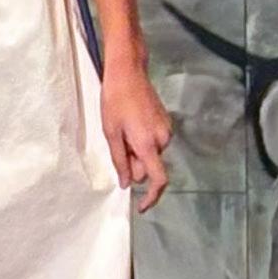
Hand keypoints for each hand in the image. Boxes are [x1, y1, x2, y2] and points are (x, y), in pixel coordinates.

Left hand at [100, 58, 171, 211]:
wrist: (128, 72)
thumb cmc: (115, 101)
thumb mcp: (112, 133)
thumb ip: (120, 161)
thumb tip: (126, 184)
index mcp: (148, 144)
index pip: (158, 179)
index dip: (151, 197)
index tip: (141, 206)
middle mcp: (162, 139)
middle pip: (150, 167)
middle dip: (134, 165)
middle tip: (118, 144)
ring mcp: (166, 130)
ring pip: (151, 155)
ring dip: (137, 151)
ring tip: (123, 130)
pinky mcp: (166, 122)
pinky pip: (154, 142)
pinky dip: (143, 142)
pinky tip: (131, 124)